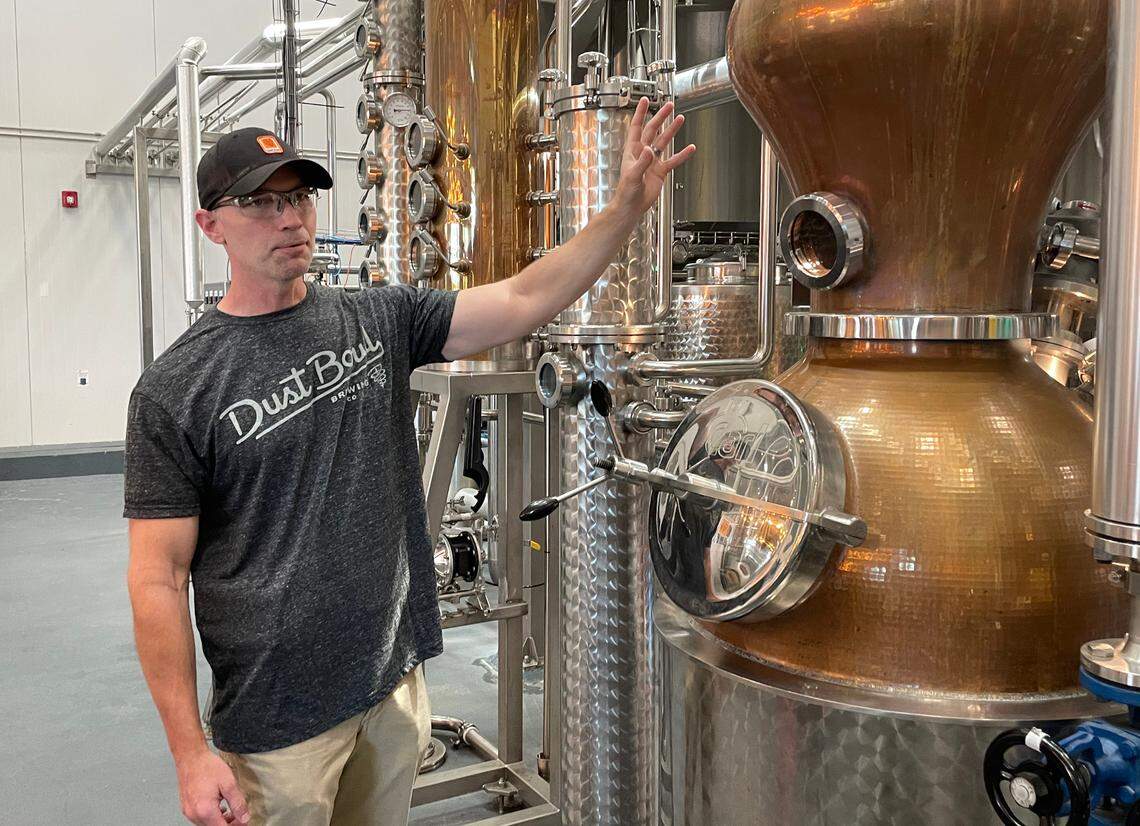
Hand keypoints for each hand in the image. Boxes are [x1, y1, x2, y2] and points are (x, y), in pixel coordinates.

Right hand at [176, 749, 249, 824]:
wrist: (191, 757)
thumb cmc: (207, 766)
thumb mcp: (229, 783)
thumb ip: (237, 803)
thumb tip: (244, 818)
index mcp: (205, 810)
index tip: (244, 820)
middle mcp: (194, 814)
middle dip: (228, 824)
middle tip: (239, 815)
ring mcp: (188, 811)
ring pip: (207, 824)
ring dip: (219, 821)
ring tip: (230, 811)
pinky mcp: (186, 807)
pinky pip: (200, 818)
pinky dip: (211, 817)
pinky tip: (219, 807)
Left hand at [613, 97, 695, 215]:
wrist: (632, 206)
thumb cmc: (626, 192)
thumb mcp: (633, 175)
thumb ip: (642, 162)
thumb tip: (649, 150)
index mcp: (632, 151)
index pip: (636, 127)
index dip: (640, 113)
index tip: (645, 100)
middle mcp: (642, 153)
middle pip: (652, 130)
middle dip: (661, 117)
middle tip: (669, 106)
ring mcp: (652, 161)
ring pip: (663, 142)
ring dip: (671, 131)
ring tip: (680, 119)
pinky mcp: (660, 171)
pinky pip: (672, 160)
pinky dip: (681, 155)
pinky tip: (689, 148)